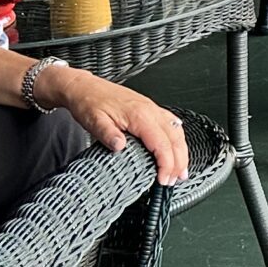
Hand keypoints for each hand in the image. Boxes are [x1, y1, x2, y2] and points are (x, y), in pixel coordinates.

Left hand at [44, 67, 189, 183]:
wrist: (86, 87)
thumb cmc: (90, 102)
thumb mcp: (94, 121)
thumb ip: (107, 134)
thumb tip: (120, 147)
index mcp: (139, 115)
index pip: (162, 144)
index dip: (166, 164)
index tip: (163, 179)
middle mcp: (150, 110)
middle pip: (175, 139)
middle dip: (179, 162)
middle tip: (175, 180)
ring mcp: (152, 108)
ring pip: (177, 131)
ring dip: (181, 152)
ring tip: (181, 170)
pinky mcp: (150, 109)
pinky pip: (172, 124)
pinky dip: (177, 139)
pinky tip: (177, 147)